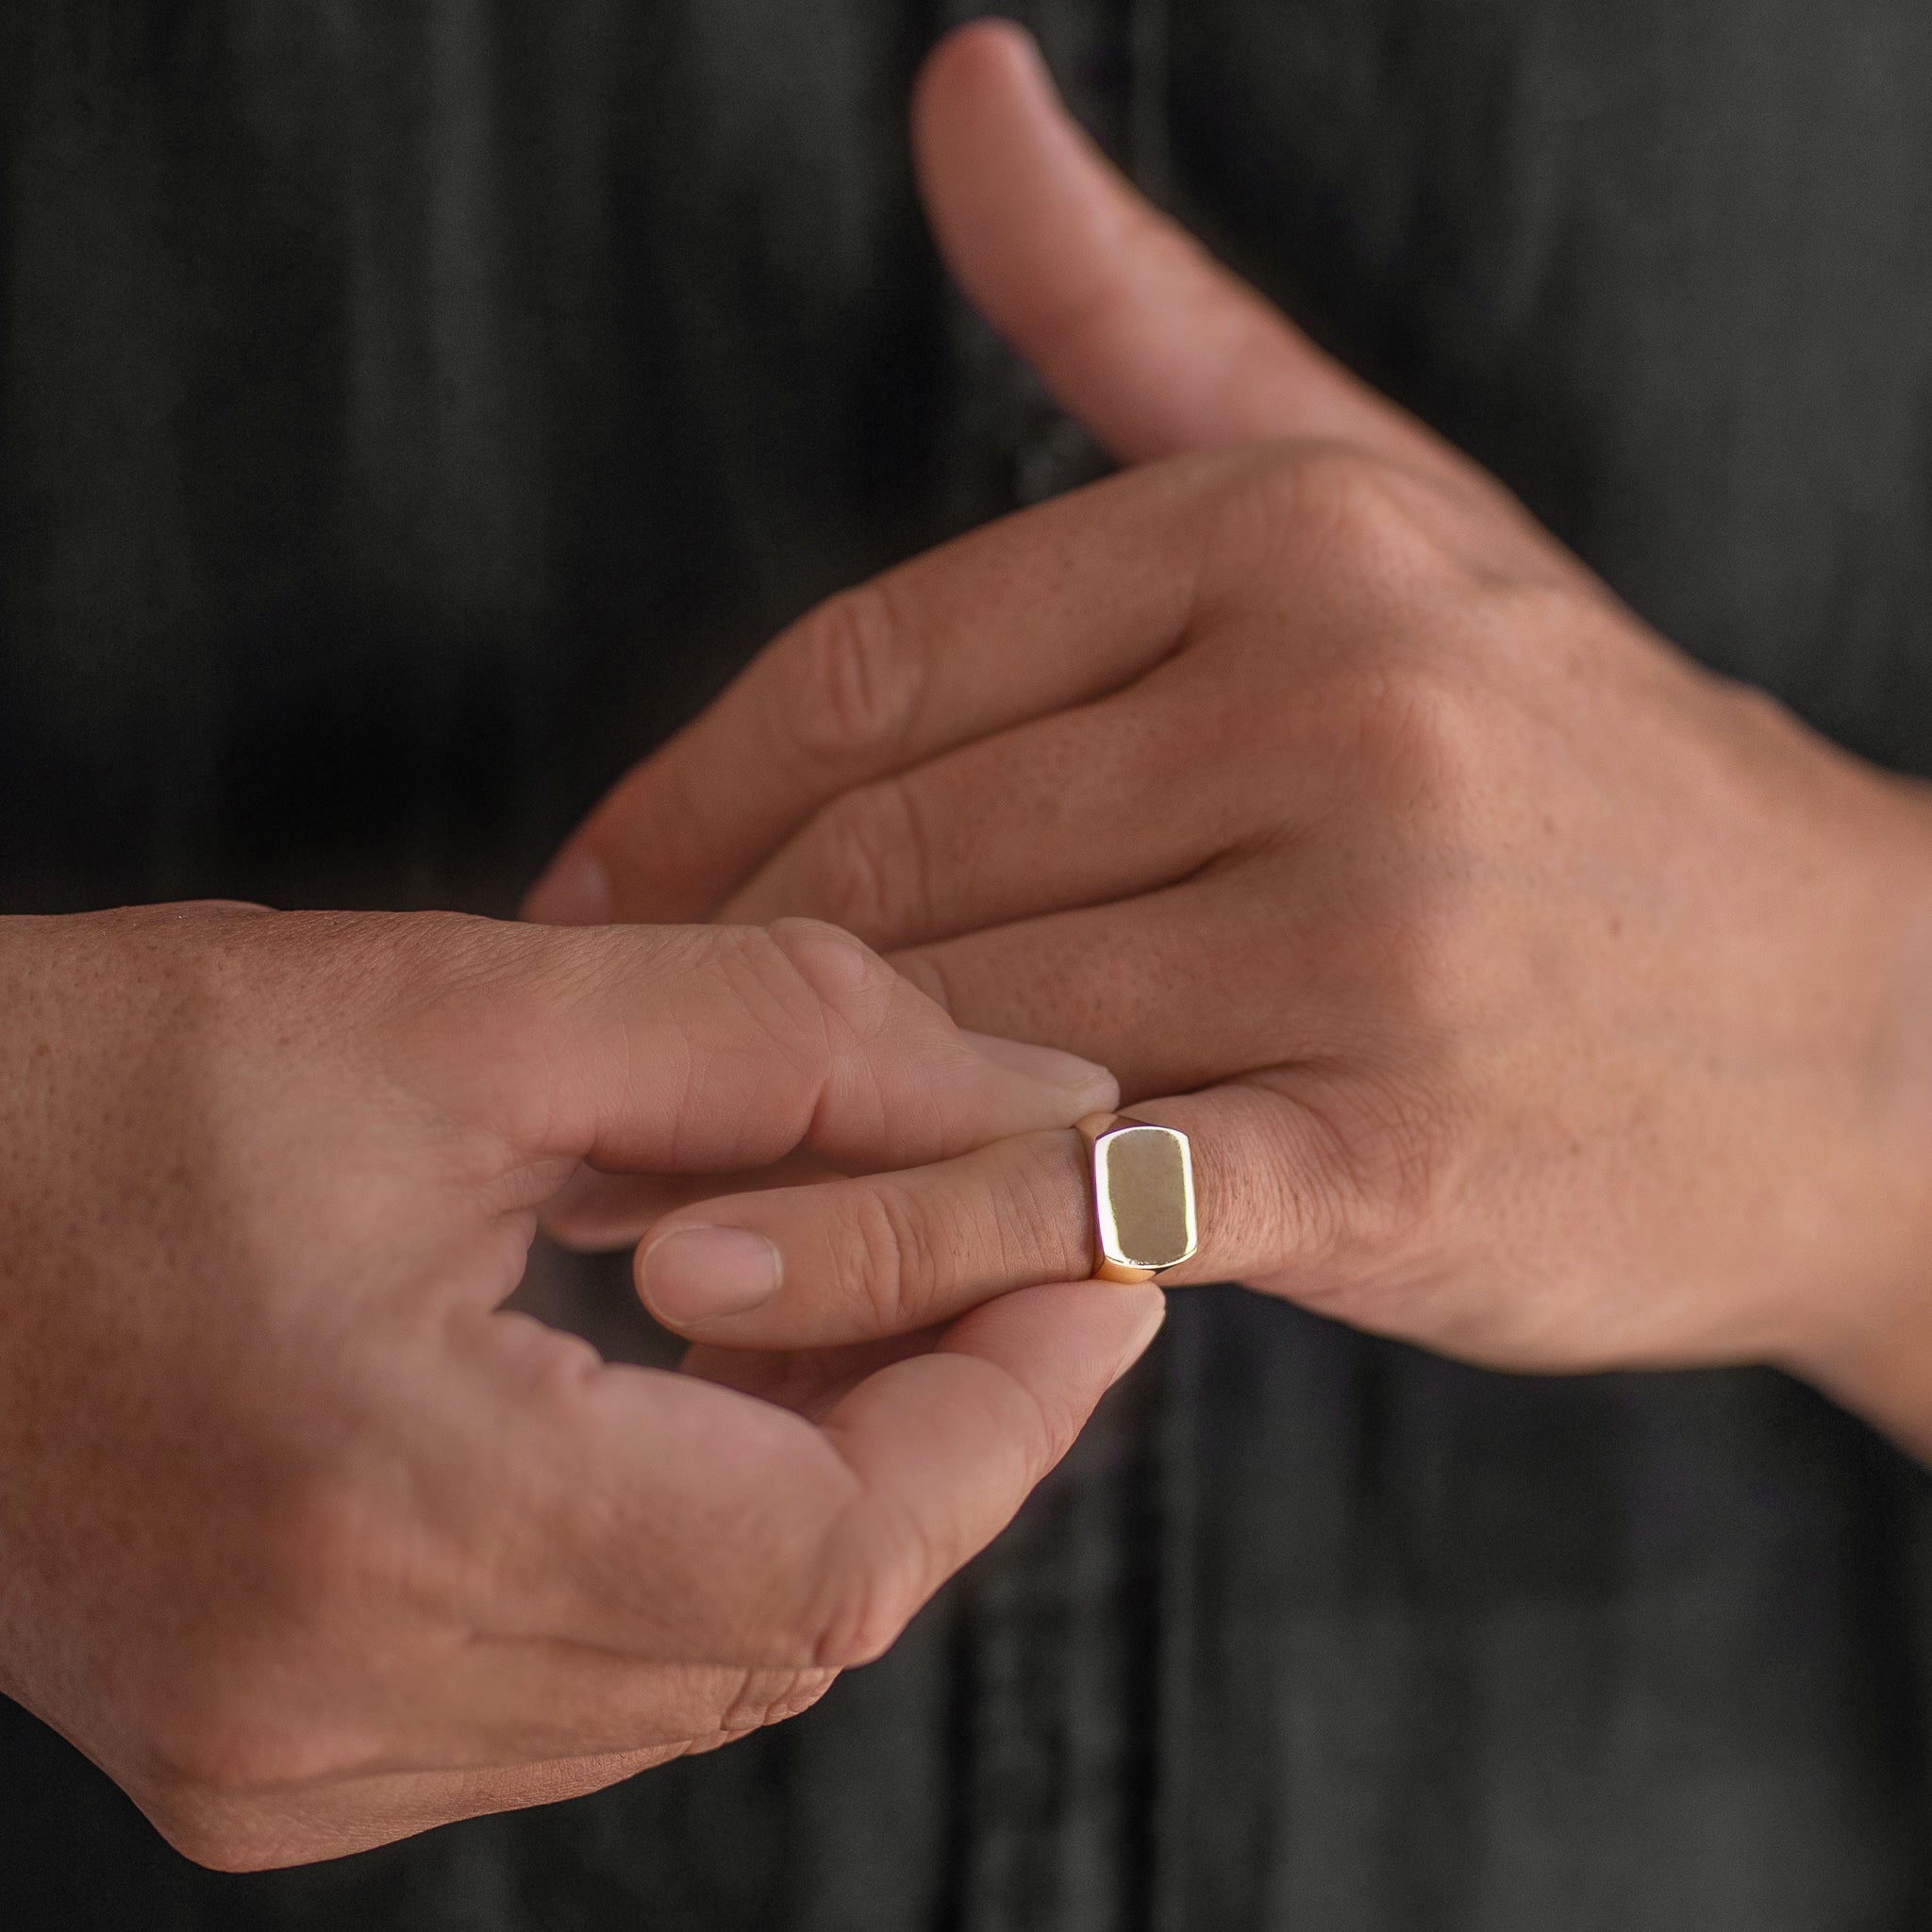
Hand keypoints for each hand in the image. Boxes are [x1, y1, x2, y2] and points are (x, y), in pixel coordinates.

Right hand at [0, 902, 1152, 1868]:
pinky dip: (704, 1546)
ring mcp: (303, 1756)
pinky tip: (713, 1399)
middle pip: (795, 1620)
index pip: (838, 1546)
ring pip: (710, 1667)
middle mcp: (342, 1697)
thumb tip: (1035, 1102)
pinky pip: (594, 1685)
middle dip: (949, 1436)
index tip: (1097, 1268)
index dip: (1009, 1408)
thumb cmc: (92, 1086)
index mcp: (389, 1510)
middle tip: (1013, 1264)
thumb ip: (785, 1040)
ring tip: (876, 1306)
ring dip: (837, 1487)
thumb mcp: (459, 1010)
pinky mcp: (280, 1752)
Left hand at [527, 24, 1931, 1454]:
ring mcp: (1379, 933)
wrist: (1854, 1030)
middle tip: (589, 1052)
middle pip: (900, 851)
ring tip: (625, 1173)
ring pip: (963, 1024)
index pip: (881, 669)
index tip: (586, 889)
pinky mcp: (1402, 1148)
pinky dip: (883, 1252)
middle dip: (708, 963)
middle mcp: (1338, 707)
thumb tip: (963, 88)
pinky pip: (1072, 1201)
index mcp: (1292, 534)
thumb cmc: (1577, 780)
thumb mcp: (1383, 510)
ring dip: (766, 1113)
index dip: (688, 796)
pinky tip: (726, 1280)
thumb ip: (1143, 321)